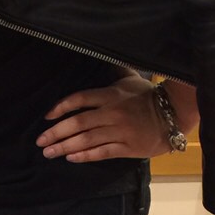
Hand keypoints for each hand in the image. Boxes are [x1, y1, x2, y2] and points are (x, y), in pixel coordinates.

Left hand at [38, 78, 177, 161]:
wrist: (174, 114)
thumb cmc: (148, 96)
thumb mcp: (130, 79)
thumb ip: (112, 71)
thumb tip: (98, 55)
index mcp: (111, 95)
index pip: (79, 99)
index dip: (61, 107)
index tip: (47, 117)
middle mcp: (112, 113)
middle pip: (78, 123)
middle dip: (56, 133)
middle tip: (41, 141)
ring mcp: (120, 131)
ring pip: (87, 140)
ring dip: (65, 147)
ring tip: (49, 153)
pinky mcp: (128, 147)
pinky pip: (102, 152)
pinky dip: (85, 155)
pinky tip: (71, 158)